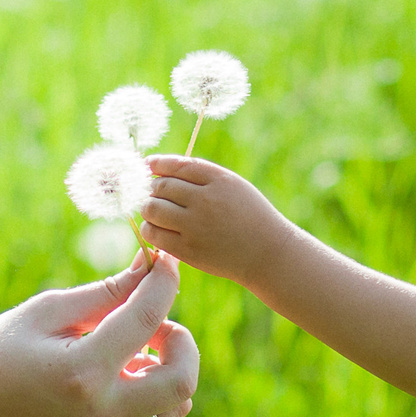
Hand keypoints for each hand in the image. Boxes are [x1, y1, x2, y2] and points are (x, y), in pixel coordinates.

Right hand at [0, 250, 199, 416]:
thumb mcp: (43, 313)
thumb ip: (103, 294)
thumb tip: (148, 269)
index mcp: (82, 370)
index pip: (147, 318)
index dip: (164, 282)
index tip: (165, 263)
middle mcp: (101, 412)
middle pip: (183, 378)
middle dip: (181, 341)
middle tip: (155, 325)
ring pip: (177, 407)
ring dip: (170, 371)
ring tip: (134, 354)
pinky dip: (158, 398)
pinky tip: (128, 378)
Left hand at [141, 157, 298, 287]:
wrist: (268, 253)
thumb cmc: (249, 216)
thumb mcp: (234, 186)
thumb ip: (202, 176)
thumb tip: (161, 169)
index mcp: (219, 180)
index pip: (177, 165)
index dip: (158, 164)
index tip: (149, 165)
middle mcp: (206, 200)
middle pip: (161, 187)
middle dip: (152, 189)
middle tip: (153, 194)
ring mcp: (196, 226)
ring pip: (152, 209)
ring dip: (147, 208)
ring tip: (153, 211)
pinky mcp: (188, 249)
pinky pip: (154, 234)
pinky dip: (150, 229)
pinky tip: (156, 229)